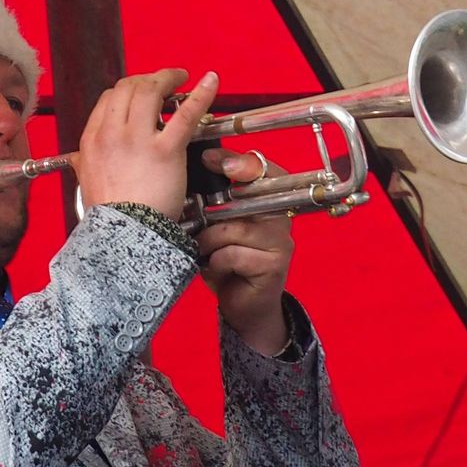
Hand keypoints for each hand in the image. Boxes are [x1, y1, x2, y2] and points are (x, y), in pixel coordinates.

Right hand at [75, 69, 218, 220]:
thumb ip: (83, 165)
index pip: (109, 99)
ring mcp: (138, 139)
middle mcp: (112, 133)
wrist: (123, 236)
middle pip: (128, 87)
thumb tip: (79, 158)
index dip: (127, 91)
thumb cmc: (109, 216)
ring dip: (168, 78)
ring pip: (151, 91)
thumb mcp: (85, 183)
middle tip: (164, 82)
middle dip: (148, 79)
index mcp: (92, 140)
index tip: (141, 94)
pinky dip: (201, 93)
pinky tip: (211, 82)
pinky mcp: (165, 150)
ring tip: (181, 78)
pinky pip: (185, 114)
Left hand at [196, 148, 293, 355]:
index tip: (209, 159)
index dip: (238, 161)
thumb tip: (186, 175)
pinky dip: (217, 263)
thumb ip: (214, 203)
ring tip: (203, 252)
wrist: (244, 307)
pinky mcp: (274, 265)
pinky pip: (235, 254)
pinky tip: (215, 270)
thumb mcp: (217, 228)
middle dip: (217, 207)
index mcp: (268, 201)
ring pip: (235, 228)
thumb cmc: (227, 263)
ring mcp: (280, 241)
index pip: (263, 168)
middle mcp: (280, 216)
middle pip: (251, 195)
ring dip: (210, 242)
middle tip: (199, 217)